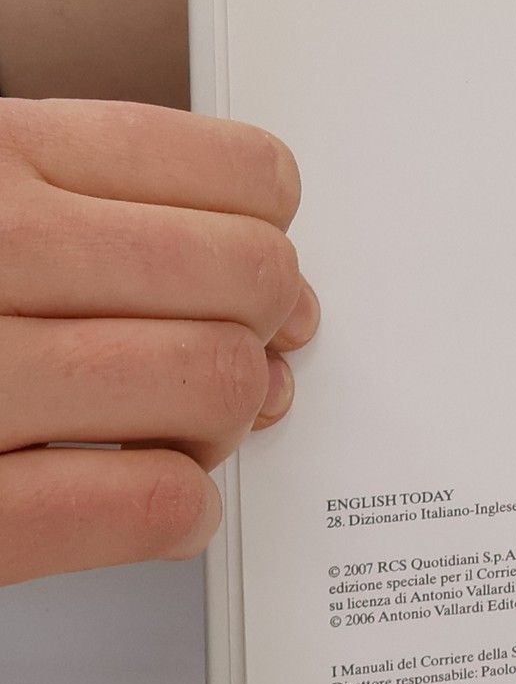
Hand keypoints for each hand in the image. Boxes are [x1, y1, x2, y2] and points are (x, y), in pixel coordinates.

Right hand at [0, 98, 318, 585]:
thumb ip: (72, 204)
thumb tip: (265, 265)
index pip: (232, 173)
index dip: (274, 230)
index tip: (263, 264)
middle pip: (248, 278)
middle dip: (264, 328)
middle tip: (241, 356)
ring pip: (216, 384)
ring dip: (225, 422)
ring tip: (181, 432)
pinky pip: (148, 501)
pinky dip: (179, 509)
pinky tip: (154, 501)